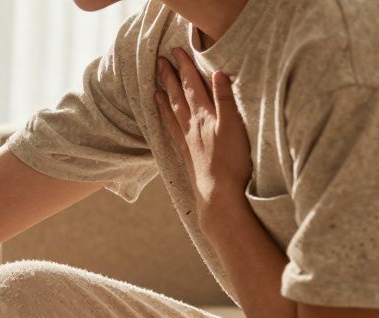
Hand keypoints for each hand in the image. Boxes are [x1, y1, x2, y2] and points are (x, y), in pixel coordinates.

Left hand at [154, 48, 251, 224]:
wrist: (217, 194)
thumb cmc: (230, 162)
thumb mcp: (233, 126)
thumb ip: (225, 99)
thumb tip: (218, 73)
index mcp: (203, 116)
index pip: (191, 86)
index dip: (183, 68)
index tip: (175, 52)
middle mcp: (190, 126)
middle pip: (177, 96)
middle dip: (169, 77)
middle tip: (159, 62)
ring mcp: (186, 140)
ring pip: (171, 112)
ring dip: (164, 96)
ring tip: (155, 86)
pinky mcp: (186, 153)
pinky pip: (171, 130)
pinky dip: (165, 119)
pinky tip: (163, 118)